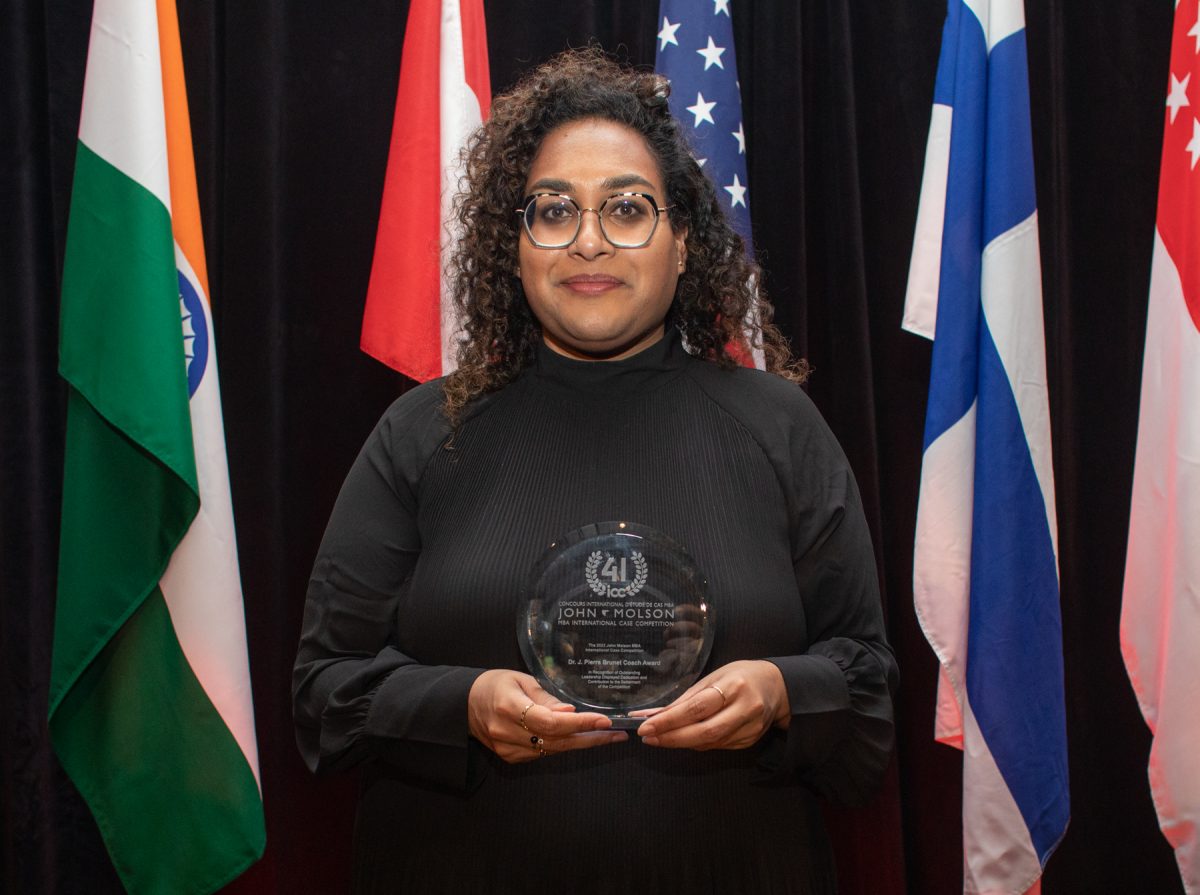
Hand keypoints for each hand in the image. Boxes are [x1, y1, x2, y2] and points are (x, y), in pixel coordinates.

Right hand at [467, 669, 626, 762]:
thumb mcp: (520, 680)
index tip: (603, 720)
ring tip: (609, 736)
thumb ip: (546, 698)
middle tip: (617, 734)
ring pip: (553, 750)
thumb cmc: (494, 685)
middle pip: (556, 740)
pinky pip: (543, 753)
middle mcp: (507, 732)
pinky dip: (563, 746)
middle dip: (590, 738)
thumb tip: (571, 713)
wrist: (463, 705)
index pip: (549, 721)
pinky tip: (582, 739)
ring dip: (582, 744)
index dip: (578, 723)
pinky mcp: (511, 758)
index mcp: (508, 706)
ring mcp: (508, 749)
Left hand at [632, 660, 789, 749]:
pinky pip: (717, 746)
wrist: (777, 687)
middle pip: (704, 732)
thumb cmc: (741, 675)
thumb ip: (686, 698)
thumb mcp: (714, 677)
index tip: (646, 726)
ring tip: (659, 738)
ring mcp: (749, 728)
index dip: (670, 720)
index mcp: (734, 686)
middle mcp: (744, 709)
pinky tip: (683, 738)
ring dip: (681, 742)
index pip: (697, 708)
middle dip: (672, 737)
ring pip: (709, 743)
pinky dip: (697, 744)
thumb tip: (653, 714)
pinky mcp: (749, 741)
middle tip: (648, 737)